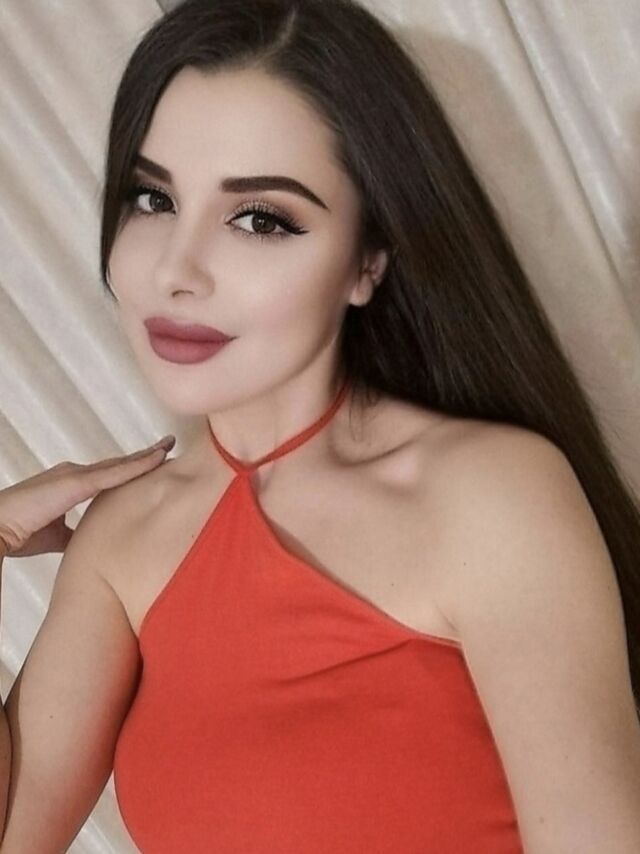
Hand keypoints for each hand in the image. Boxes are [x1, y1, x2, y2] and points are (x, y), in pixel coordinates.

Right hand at [0, 435, 175, 557]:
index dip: (131, 469)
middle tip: (168, 446)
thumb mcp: (57, 535)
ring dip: (147, 456)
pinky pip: (115, 472)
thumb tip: (95, 544)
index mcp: (72, 484)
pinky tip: (158, 459)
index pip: (109, 475)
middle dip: (144, 457)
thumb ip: (77, 534)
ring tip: (169, 446)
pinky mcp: (77, 482)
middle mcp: (76, 473)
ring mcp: (76, 474)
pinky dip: (139, 465)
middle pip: (118, 464)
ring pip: (120, 464)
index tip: (152, 464)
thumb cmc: (19, 532)